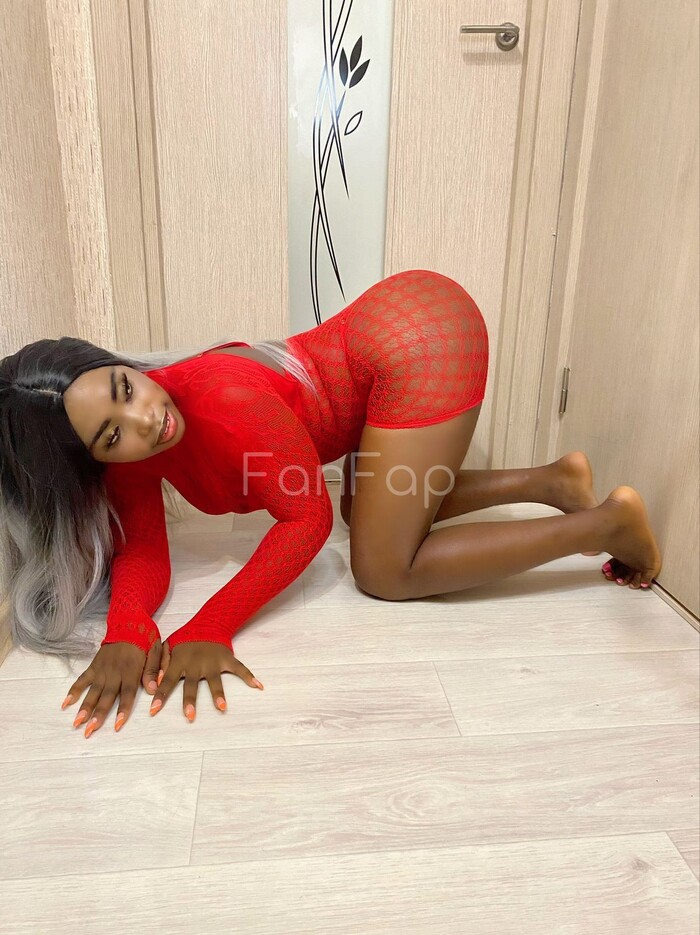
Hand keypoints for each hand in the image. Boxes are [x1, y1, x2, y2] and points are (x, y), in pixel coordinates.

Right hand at [61, 638, 163, 736]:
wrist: (128, 620)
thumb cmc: (145, 637)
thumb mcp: (155, 649)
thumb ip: (153, 670)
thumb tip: (154, 690)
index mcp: (131, 669)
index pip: (127, 693)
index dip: (123, 709)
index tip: (117, 725)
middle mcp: (114, 671)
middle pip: (106, 696)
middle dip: (98, 714)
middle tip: (90, 731)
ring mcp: (102, 669)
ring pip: (92, 691)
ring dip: (84, 707)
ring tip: (77, 723)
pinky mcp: (94, 666)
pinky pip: (82, 679)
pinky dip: (74, 691)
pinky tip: (66, 704)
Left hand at [149, 641, 263, 720]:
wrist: (207, 623)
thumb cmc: (184, 640)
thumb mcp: (166, 647)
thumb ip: (156, 665)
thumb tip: (154, 685)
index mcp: (179, 660)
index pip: (167, 680)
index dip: (161, 695)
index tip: (153, 711)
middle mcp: (195, 663)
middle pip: (191, 684)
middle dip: (190, 700)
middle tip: (189, 716)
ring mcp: (213, 662)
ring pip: (215, 680)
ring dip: (218, 693)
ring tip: (222, 707)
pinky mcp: (227, 659)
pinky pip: (240, 669)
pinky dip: (249, 676)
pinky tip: (258, 686)